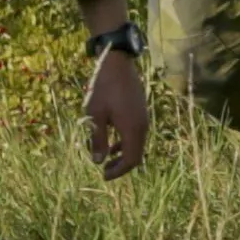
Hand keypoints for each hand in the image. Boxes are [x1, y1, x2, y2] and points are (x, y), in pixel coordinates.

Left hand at [82, 35, 150, 178]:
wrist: (117, 63)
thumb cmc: (103, 88)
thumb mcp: (95, 115)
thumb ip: (98, 139)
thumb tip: (98, 161)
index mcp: (133, 129)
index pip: (131, 160)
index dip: (119, 171)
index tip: (104, 176)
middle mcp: (142, 126)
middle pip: (136, 154)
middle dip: (120, 165)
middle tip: (104, 171)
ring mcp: (143, 118)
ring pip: (136, 144)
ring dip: (122, 153)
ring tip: (106, 159)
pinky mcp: (140, 111)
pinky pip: (136, 133)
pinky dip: (125, 142)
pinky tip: (112, 142)